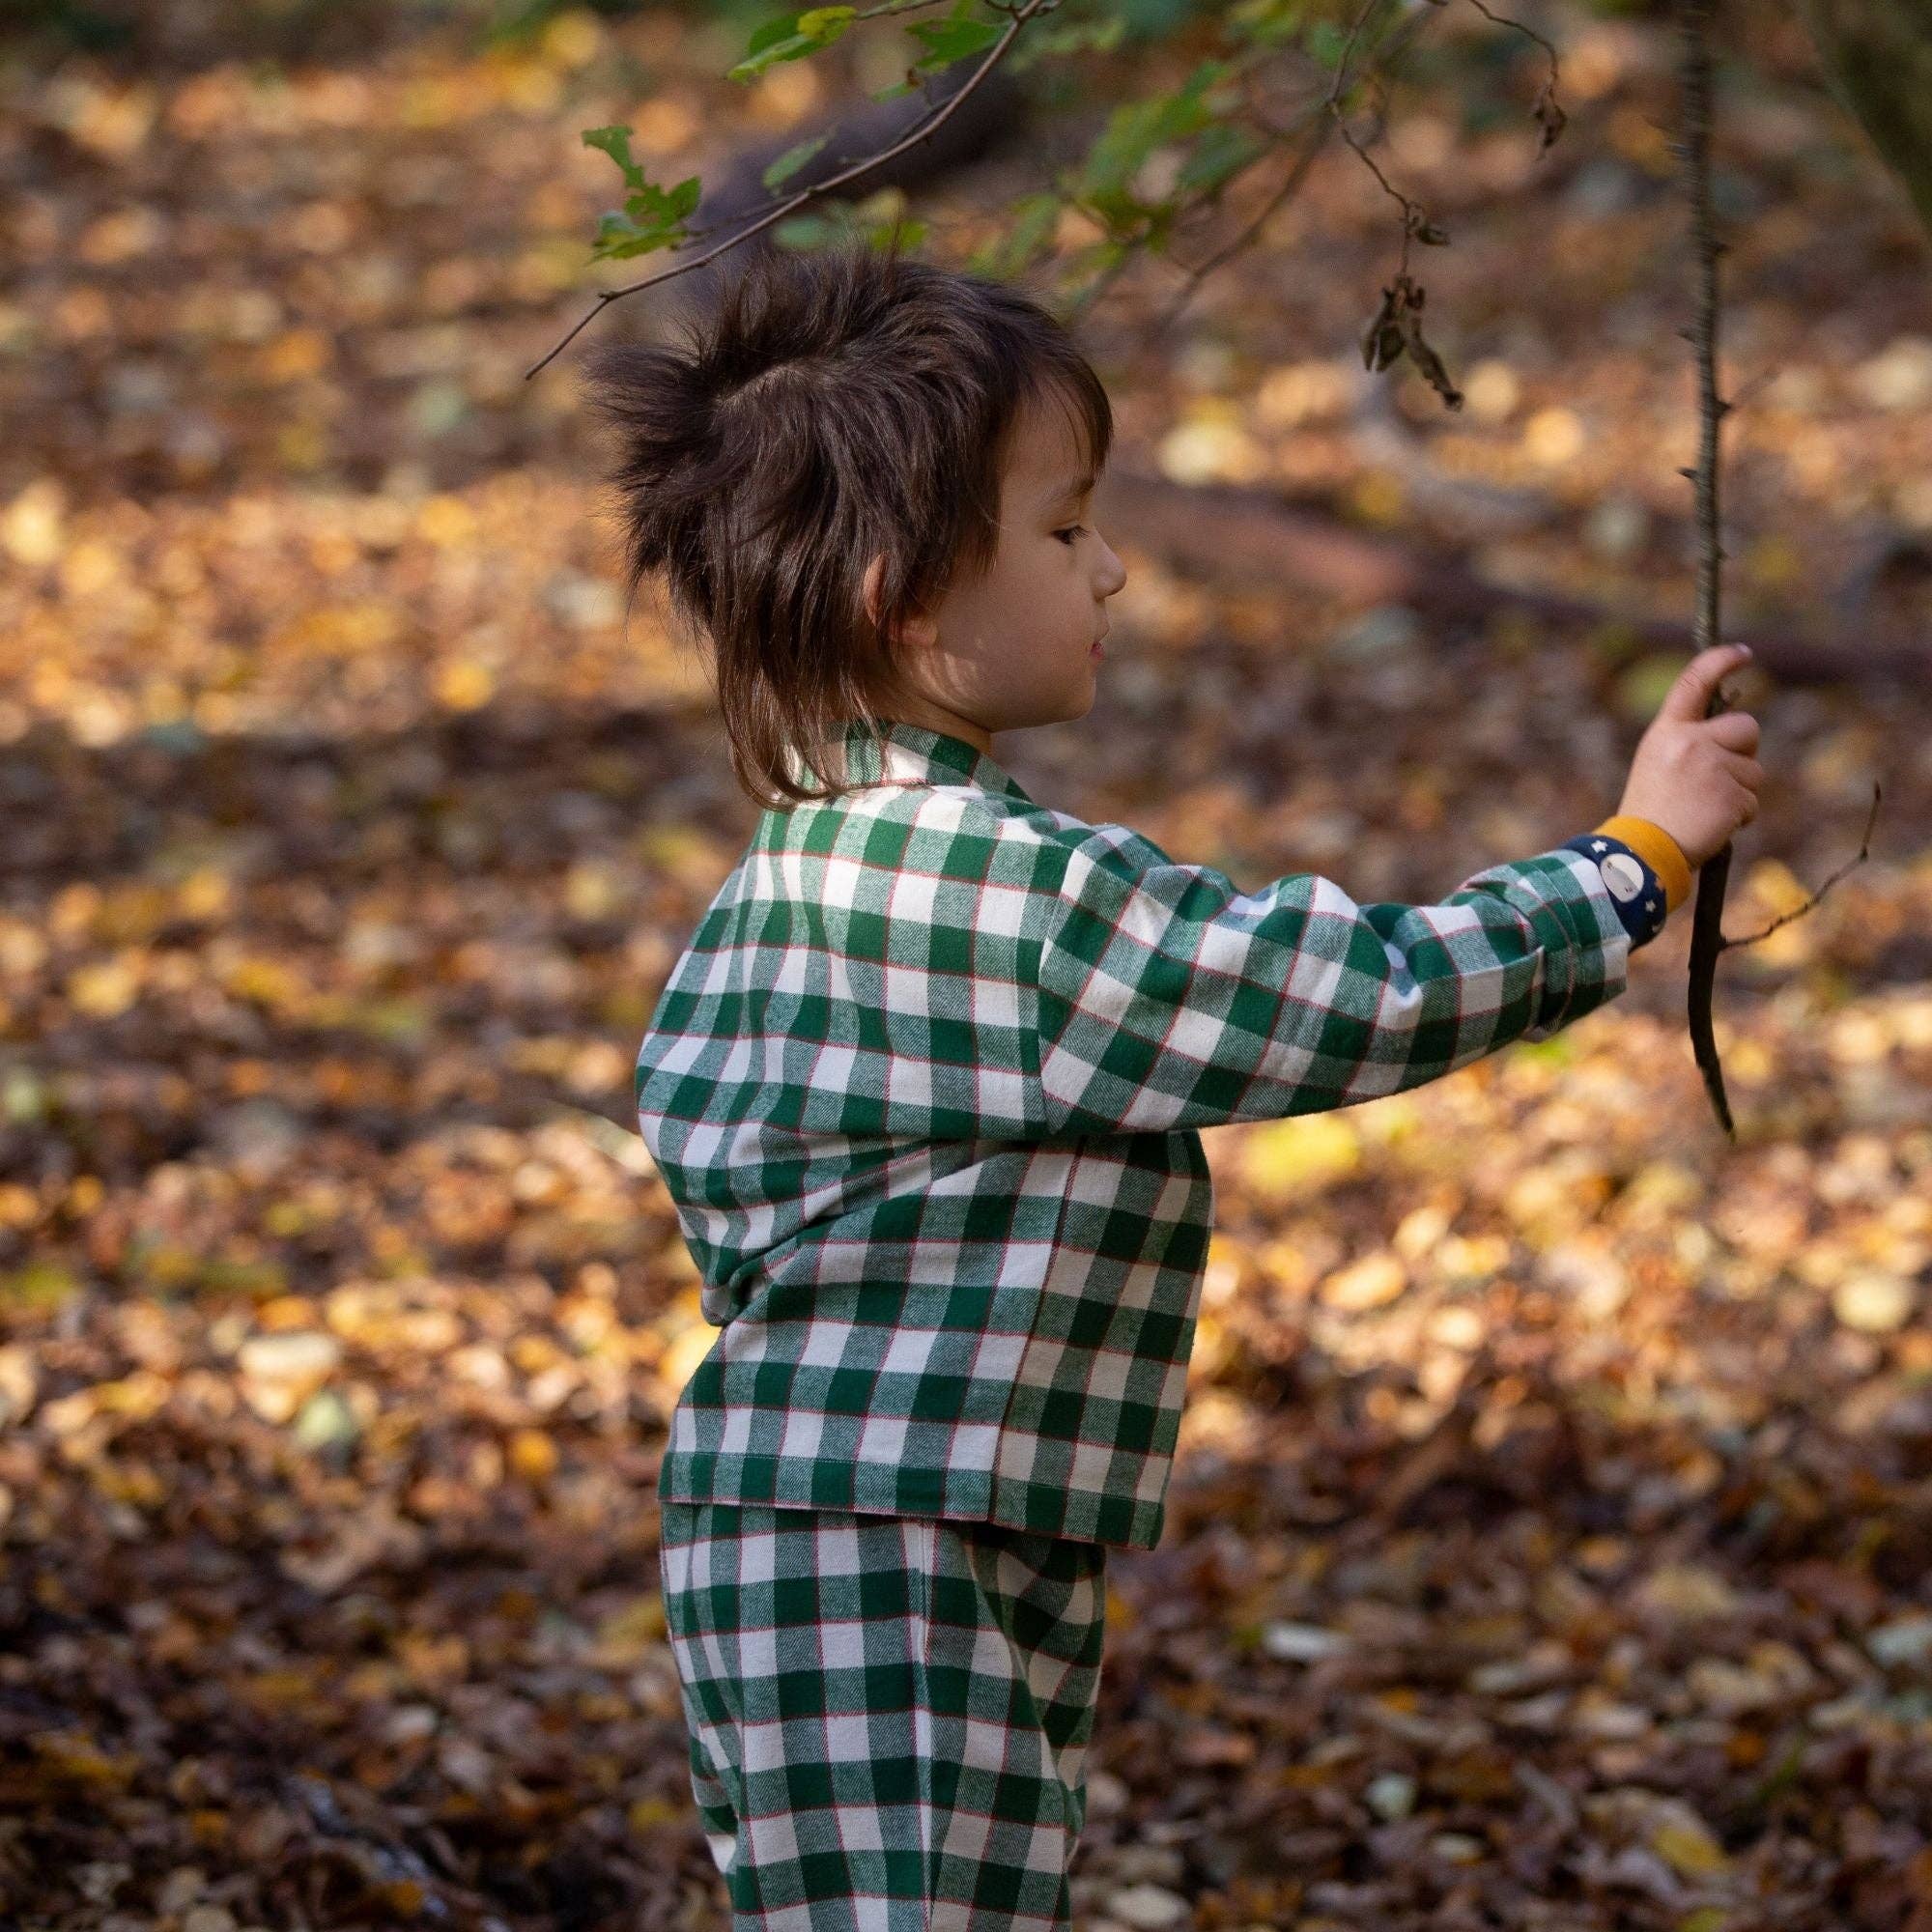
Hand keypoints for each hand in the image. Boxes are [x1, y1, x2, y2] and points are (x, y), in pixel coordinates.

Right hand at [1616, 643, 1761, 870]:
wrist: (1640, 854)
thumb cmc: (1648, 812)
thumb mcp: (1657, 764)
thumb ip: (1690, 742)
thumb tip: (1736, 730)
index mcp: (1667, 732)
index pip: (1694, 683)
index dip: (1720, 662)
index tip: (1743, 653)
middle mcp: (1691, 742)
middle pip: (1746, 727)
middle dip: (1743, 750)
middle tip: (1719, 777)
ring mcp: (1713, 768)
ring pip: (1754, 770)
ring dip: (1739, 791)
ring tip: (1705, 810)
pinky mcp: (1731, 795)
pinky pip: (1752, 801)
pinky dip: (1739, 817)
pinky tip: (1712, 826)